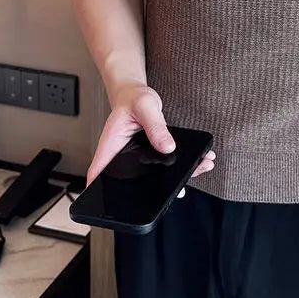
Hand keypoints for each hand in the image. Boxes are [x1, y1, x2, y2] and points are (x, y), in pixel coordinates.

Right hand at [86, 83, 215, 195]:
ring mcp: (137, 156)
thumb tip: (168, 146)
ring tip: (198, 169)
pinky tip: (199, 161)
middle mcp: (123, 155)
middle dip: (155, 190)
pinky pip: (165, 163)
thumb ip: (155, 126)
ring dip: (176, 176)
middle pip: (131, 180)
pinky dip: (182, 164)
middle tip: (178, 192)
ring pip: (154, 174)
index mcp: (112, 146)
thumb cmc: (133, 98)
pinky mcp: (150, 154)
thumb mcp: (145, 107)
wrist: (136, 93)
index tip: (115, 204)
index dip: (101, 191)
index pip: (100, 172)